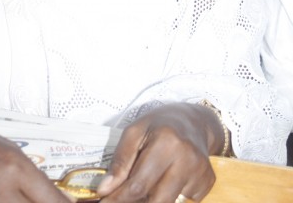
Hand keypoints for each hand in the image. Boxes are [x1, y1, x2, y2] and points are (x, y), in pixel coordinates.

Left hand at [97, 102, 224, 202]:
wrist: (193, 120)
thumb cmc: (159, 125)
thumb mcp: (134, 132)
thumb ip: (120, 161)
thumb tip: (105, 190)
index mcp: (166, 142)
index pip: (139, 184)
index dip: (119, 199)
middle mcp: (186, 158)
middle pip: (157, 201)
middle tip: (122, 199)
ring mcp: (200, 171)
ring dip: (153, 200)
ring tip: (144, 187)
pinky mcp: (208, 181)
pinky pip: (184, 201)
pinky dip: (171, 196)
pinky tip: (168, 180)